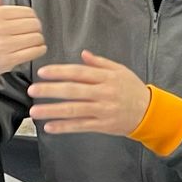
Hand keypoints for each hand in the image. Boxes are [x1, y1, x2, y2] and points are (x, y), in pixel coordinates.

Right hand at [0, 0, 46, 77]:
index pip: (28, 12)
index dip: (28, 17)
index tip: (23, 21)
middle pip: (35, 24)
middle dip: (33, 28)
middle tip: (25, 31)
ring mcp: (3, 45)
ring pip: (37, 37)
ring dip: (36, 40)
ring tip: (26, 41)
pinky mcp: (8, 60)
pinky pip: (35, 51)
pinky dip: (36, 51)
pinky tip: (28, 50)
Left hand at [29, 51, 152, 138]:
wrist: (149, 112)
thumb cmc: (133, 89)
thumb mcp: (120, 70)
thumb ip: (100, 63)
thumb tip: (83, 54)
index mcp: (106, 77)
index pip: (79, 73)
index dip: (60, 72)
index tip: (43, 72)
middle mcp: (104, 93)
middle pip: (73, 91)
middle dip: (51, 90)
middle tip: (32, 90)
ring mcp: (103, 110)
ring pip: (74, 110)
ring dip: (53, 110)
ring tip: (35, 110)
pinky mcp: (102, 125)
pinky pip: (80, 126)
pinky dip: (65, 127)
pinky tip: (50, 127)